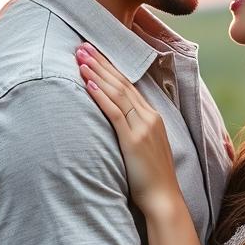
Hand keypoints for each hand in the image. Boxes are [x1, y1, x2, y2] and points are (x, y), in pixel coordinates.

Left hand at [76, 43, 180, 214]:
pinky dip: (101, 96)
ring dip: (97, 73)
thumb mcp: (144, 147)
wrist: (164, 199)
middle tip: (82, 45)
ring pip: (117, 93)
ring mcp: (142, 127)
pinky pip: (114, 113)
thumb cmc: (151, 178)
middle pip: (122, 83)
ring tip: (80, 57)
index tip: (94, 53)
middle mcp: (149, 117)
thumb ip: (133, 130)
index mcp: (152, 117)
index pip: (128, 85)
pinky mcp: (132, 140)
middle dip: (101, 62)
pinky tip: (88, 84)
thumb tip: (115, 121)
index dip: (110, 67)